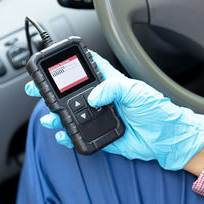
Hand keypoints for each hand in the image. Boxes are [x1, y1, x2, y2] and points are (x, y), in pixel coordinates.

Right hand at [25, 52, 203, 169]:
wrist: (167, 138)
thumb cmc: (157, 111)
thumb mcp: (136, 92)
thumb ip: (113, 89)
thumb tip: (92, 96)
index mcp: (110, 85)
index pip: (87, 70)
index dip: (70, 66)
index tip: (53, 65)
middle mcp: (102, 100)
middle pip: (72, 94)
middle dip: (53, 91)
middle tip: (36, 89)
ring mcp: (100, 118)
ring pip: (72, 115)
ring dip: (57, 115)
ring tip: (48, 115)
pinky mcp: (101, 135)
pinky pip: (80, 135)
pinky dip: (68, 135)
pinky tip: (61, 134)